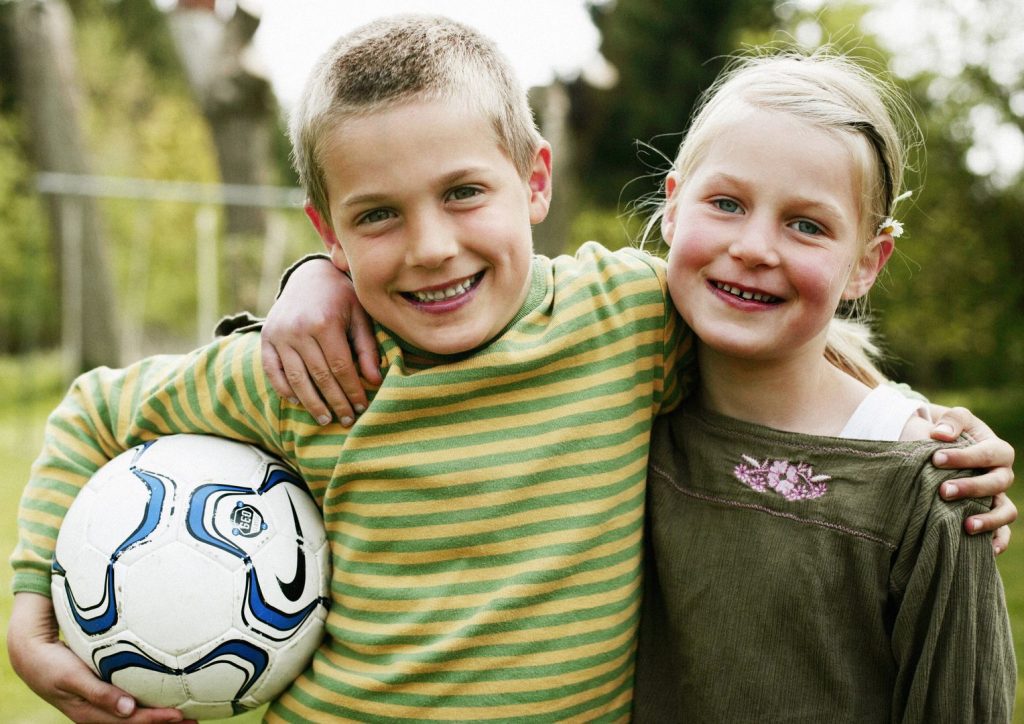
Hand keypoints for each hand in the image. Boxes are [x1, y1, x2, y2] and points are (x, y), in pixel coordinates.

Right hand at [8, 592, 193, 722]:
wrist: (31, 656)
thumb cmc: (52, 664)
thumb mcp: (72, 678)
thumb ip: (99, 692)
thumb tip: (129, 708)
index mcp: (93, 714)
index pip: (132, 722)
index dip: (157, 720)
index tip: (181, 714)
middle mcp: (100, 713)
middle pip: (138, 723)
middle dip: (166, 723)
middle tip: (196, 719)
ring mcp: (101, 704)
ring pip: (135, 714)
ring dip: (160, 715)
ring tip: (188, 710)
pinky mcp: (103, 693)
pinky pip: (129, 701)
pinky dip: (148, 701)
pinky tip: (165, 692)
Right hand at [262, 258, 381, 425]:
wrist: (309, 276)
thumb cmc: (341, 298)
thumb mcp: (360, 316)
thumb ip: (367, 348)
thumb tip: (375, 380)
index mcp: (324, 322)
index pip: (341, 367)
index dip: (352, 390)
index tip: (362, 407)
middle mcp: (299, 329)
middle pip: (319, 376)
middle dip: (335, 401)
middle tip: (347, 420)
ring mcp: (279, 334)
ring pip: (295, 378)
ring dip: (311, 403)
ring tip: (325, 419)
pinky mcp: (266, 338)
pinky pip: (272, 370)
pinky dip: (283, 389)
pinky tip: (298, 402)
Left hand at [928, 406, 1015, 553]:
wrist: (939, 449)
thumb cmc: (946, 433)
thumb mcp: (949, 420)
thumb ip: (950, 421)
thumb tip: (940, 435)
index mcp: (996, 449)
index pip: (988, 454)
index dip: (964, 457)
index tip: (935, 458)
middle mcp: (1001, 474)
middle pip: (997, 483)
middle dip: (972, 488)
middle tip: (943, 491)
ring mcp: (997, 497)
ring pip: (1006, 511)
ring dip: (989, 519)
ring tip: (966, 525)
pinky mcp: (990, 515)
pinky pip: (1003, 532)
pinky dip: (998, 541)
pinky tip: (988, 551)